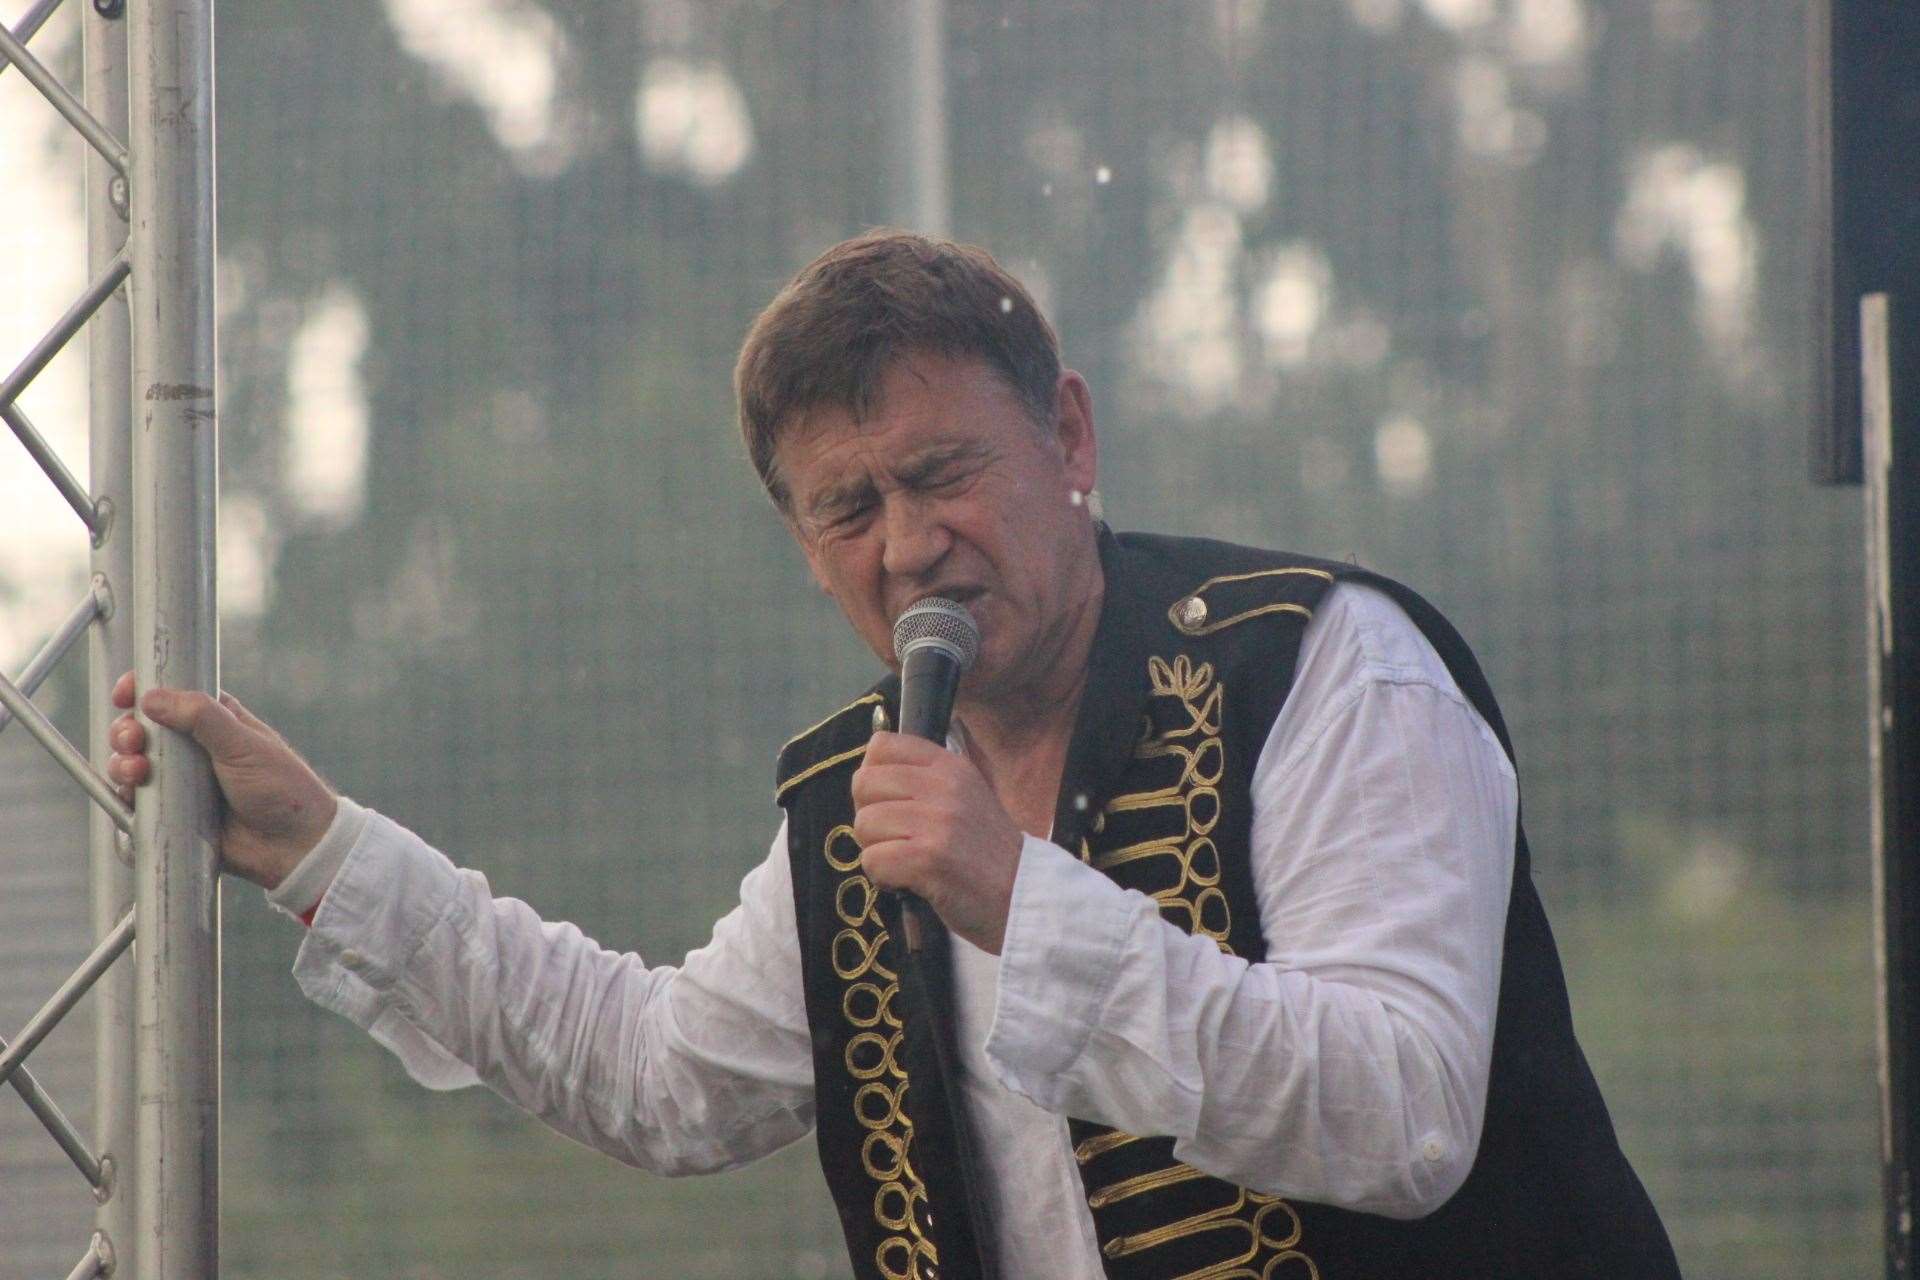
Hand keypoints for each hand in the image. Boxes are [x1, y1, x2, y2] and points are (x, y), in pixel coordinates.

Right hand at [107, 671, 336, 889]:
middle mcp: (193, 749)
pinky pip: (136, 804)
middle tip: (132, 740)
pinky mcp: (173, 814)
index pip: (170, 697)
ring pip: (132, 766)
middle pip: (142, 730)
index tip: (124, 694)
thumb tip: (151, 697)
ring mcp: (181, 783)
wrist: (293, 846)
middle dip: (126, 731)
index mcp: (216, 721)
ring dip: (122, 764)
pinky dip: (125, 800)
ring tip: (135, 773)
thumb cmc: (281, 788)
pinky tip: (129, 798)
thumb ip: (202, 717)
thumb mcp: (244, 744)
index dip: (143, 691)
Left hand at [850, 731, 1023, 954]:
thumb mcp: (966, 798)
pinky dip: (882, 877)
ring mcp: (937, 822)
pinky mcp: (928, 859)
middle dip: (870, 817)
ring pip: (864, 824)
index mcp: (951, 766)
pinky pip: (872, 859)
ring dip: (876, 851)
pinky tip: (908, 882)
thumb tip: (868, 774)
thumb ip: (925, 781)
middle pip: (863, 783)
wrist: (1023, 899)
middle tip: (896, 839)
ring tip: (907, 863)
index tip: (891, 804)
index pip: (882, 746)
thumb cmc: (986, 854)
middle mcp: (944, 786)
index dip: (873, 777)